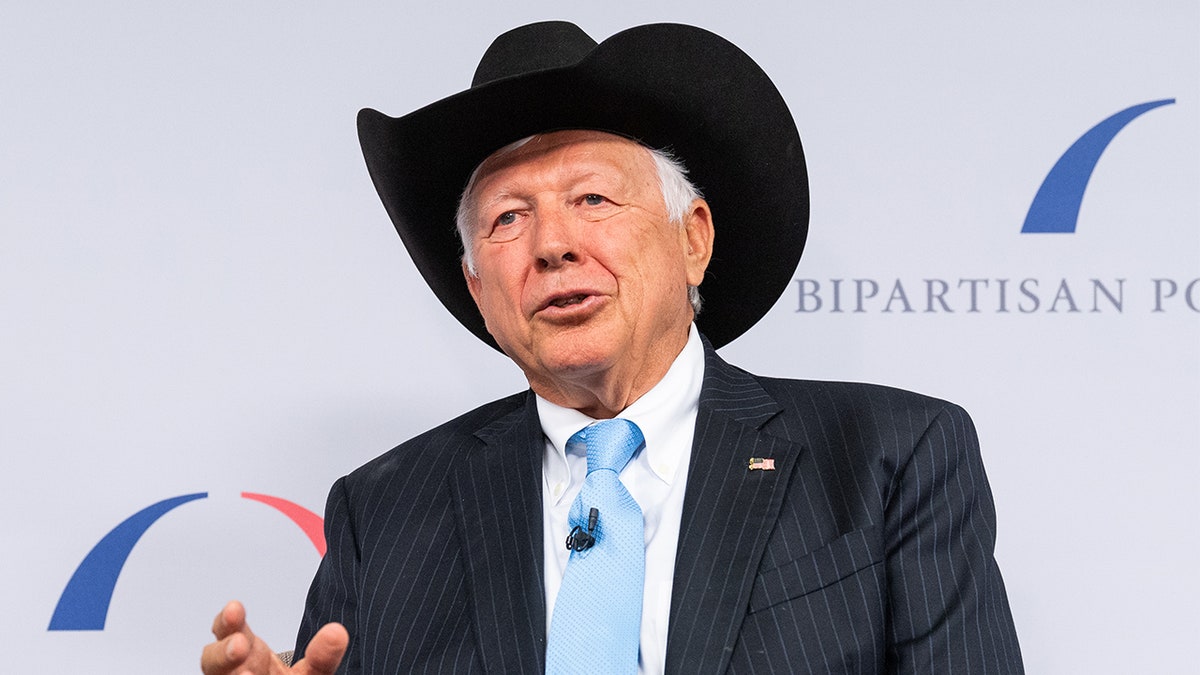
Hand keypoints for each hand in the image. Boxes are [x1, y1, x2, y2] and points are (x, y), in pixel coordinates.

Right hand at [201, 600, 347, 674]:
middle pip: (212, 662)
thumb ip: (322, 657)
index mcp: (248, 654)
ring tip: (246, 674)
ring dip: (225, 667)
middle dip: (222, 652)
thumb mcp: (312, 672)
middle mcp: (233, 671)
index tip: (235, 608)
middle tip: (240, 645)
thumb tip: (338, 633)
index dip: (227, 621)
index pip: (228, 632)